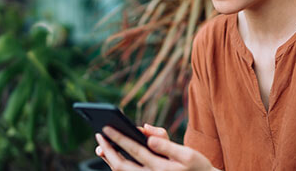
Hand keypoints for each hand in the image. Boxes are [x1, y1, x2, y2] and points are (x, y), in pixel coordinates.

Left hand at [94, 125, 214, 170]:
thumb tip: (147, 132)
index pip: (134, 151)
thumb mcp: (187, 154)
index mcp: (161, 168)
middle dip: (107, 150)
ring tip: (102, 146)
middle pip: (121, 166)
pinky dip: (118, 166)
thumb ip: (166, 144)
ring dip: (109, 159)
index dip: (118, 139)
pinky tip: (114, 157)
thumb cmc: (196, 167)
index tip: (106, 128)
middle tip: (99, 135)